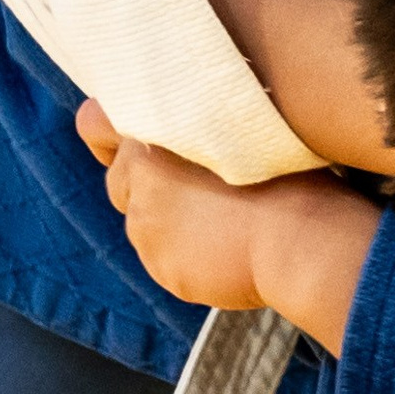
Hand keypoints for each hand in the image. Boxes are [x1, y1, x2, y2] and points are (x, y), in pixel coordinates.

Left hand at [77, 100, 375, 352]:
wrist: (299, 243)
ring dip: (168, 221)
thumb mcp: (240, 126)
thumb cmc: (284, 175)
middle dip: (146, 184)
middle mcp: (137, 185)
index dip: (108, 132)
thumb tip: (190, 123)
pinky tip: (225, 249)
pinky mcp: (164, 270)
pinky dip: (186, 255)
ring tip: (220, 221)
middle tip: (195, 185)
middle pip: (120, 182)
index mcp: (153, 138)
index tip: (124, 139)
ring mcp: (147, 232)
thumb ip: (197, 123)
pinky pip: (165, 259)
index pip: (95, 124)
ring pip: (143, 223)